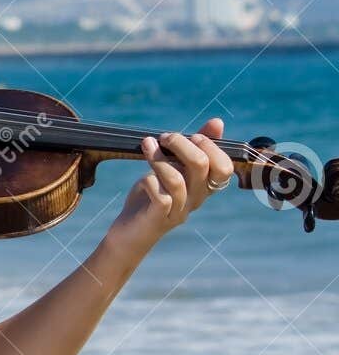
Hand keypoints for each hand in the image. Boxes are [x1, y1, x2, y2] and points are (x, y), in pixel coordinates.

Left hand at [106, 119, 234, 258]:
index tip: (193, 134)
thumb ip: (192, 148)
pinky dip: (152, 180)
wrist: (129, 232)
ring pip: (177, 179)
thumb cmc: (152, 197)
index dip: (212, 147)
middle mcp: (196, 199)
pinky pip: (161, 196)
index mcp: (203, 187)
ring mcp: (179, 210)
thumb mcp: (172, 169)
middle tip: (166, 137)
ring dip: (160, 158)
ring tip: (147, 144)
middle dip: (182, 144)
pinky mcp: (159, 218)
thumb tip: (218, 122)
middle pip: (201, 166)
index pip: (224, 167)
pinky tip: (143, 176)